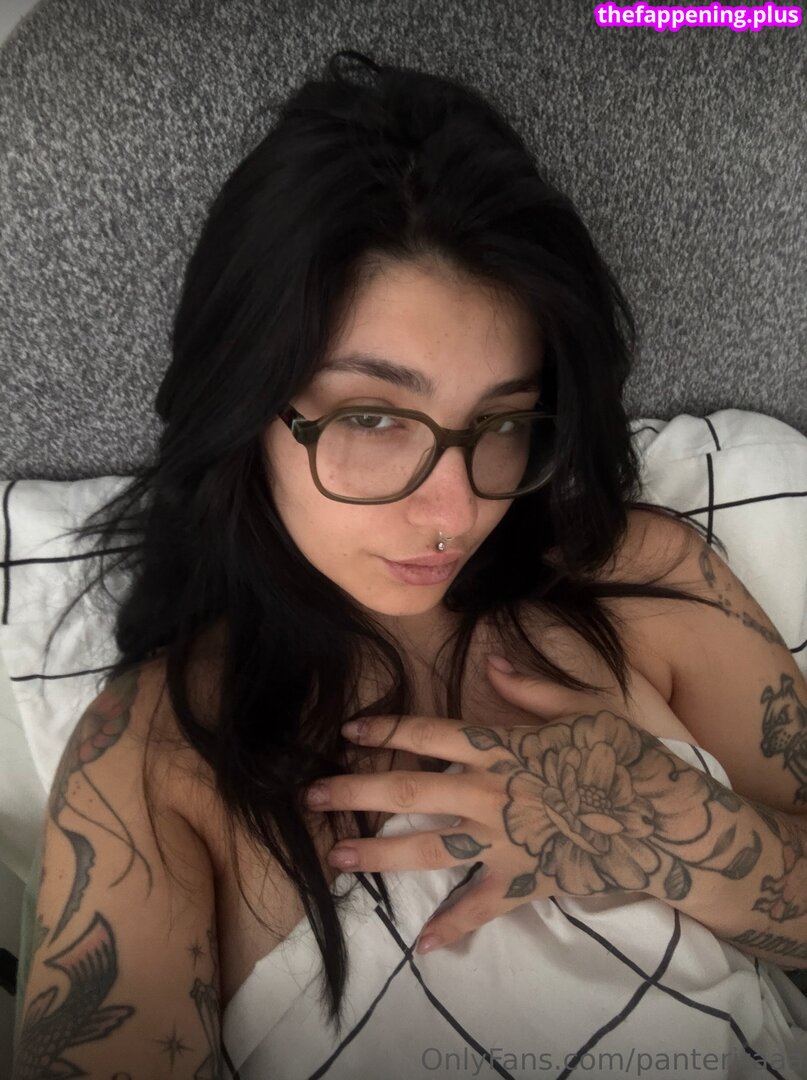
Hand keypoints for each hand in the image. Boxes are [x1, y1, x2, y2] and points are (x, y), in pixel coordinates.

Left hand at [304, 657, 708, 953]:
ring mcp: (503, 842)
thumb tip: (491, 661)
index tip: (348, 733)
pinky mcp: (523, 882)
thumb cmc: (624, 757)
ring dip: (380, 854)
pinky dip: (452, 927)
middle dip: (356, 792)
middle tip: (311, 797)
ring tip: (337, 859)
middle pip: (410, 790)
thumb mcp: (584, 706)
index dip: (386, 730)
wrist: (664, 820)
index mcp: (501, 748)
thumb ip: (531, 688)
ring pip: (428, 848)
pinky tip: (421, 944)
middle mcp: (490, 794)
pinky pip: (480, 908)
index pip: (430, 734)